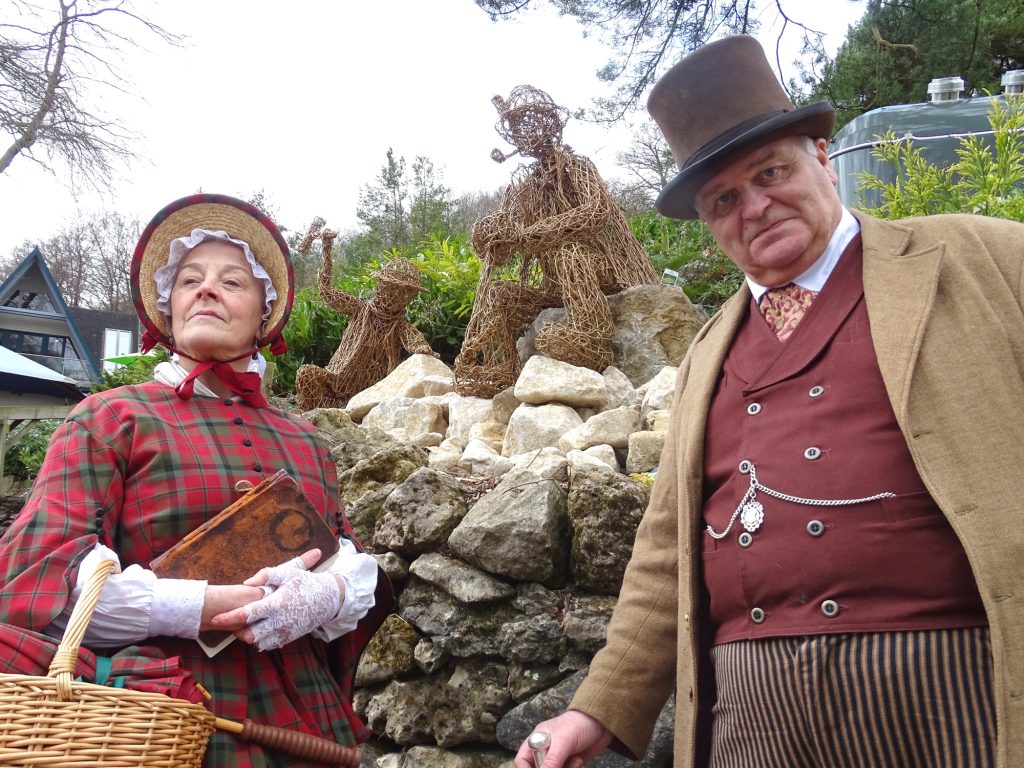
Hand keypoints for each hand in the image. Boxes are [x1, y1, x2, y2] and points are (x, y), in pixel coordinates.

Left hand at [209, 549, 344, 650]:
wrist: (329, 599)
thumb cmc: (306, 583)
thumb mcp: (289, 573)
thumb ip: (266, 575)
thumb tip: (246, 583)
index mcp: (276, 603)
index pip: (247, 614)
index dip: (228, 617)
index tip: (214, 618)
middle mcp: (280, 621)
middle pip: (249, 634)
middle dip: (237, 630)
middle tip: (234, 620)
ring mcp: (285, 632)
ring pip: (257, 642)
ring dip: (248, 635)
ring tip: (248, 623)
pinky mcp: (289, 638)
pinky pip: (268, 644)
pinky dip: (261, 639)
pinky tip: (261, 627)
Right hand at [513, 711, 612, 767]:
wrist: (602, 724)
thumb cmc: (579, 724)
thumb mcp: (564, 740)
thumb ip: (552, 760)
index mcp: (537, 741)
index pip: (522, 761)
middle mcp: (545, 751)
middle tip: (563, 767)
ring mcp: (558, 759)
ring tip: (575, 761)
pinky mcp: (570, 764)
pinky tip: (579, 762)